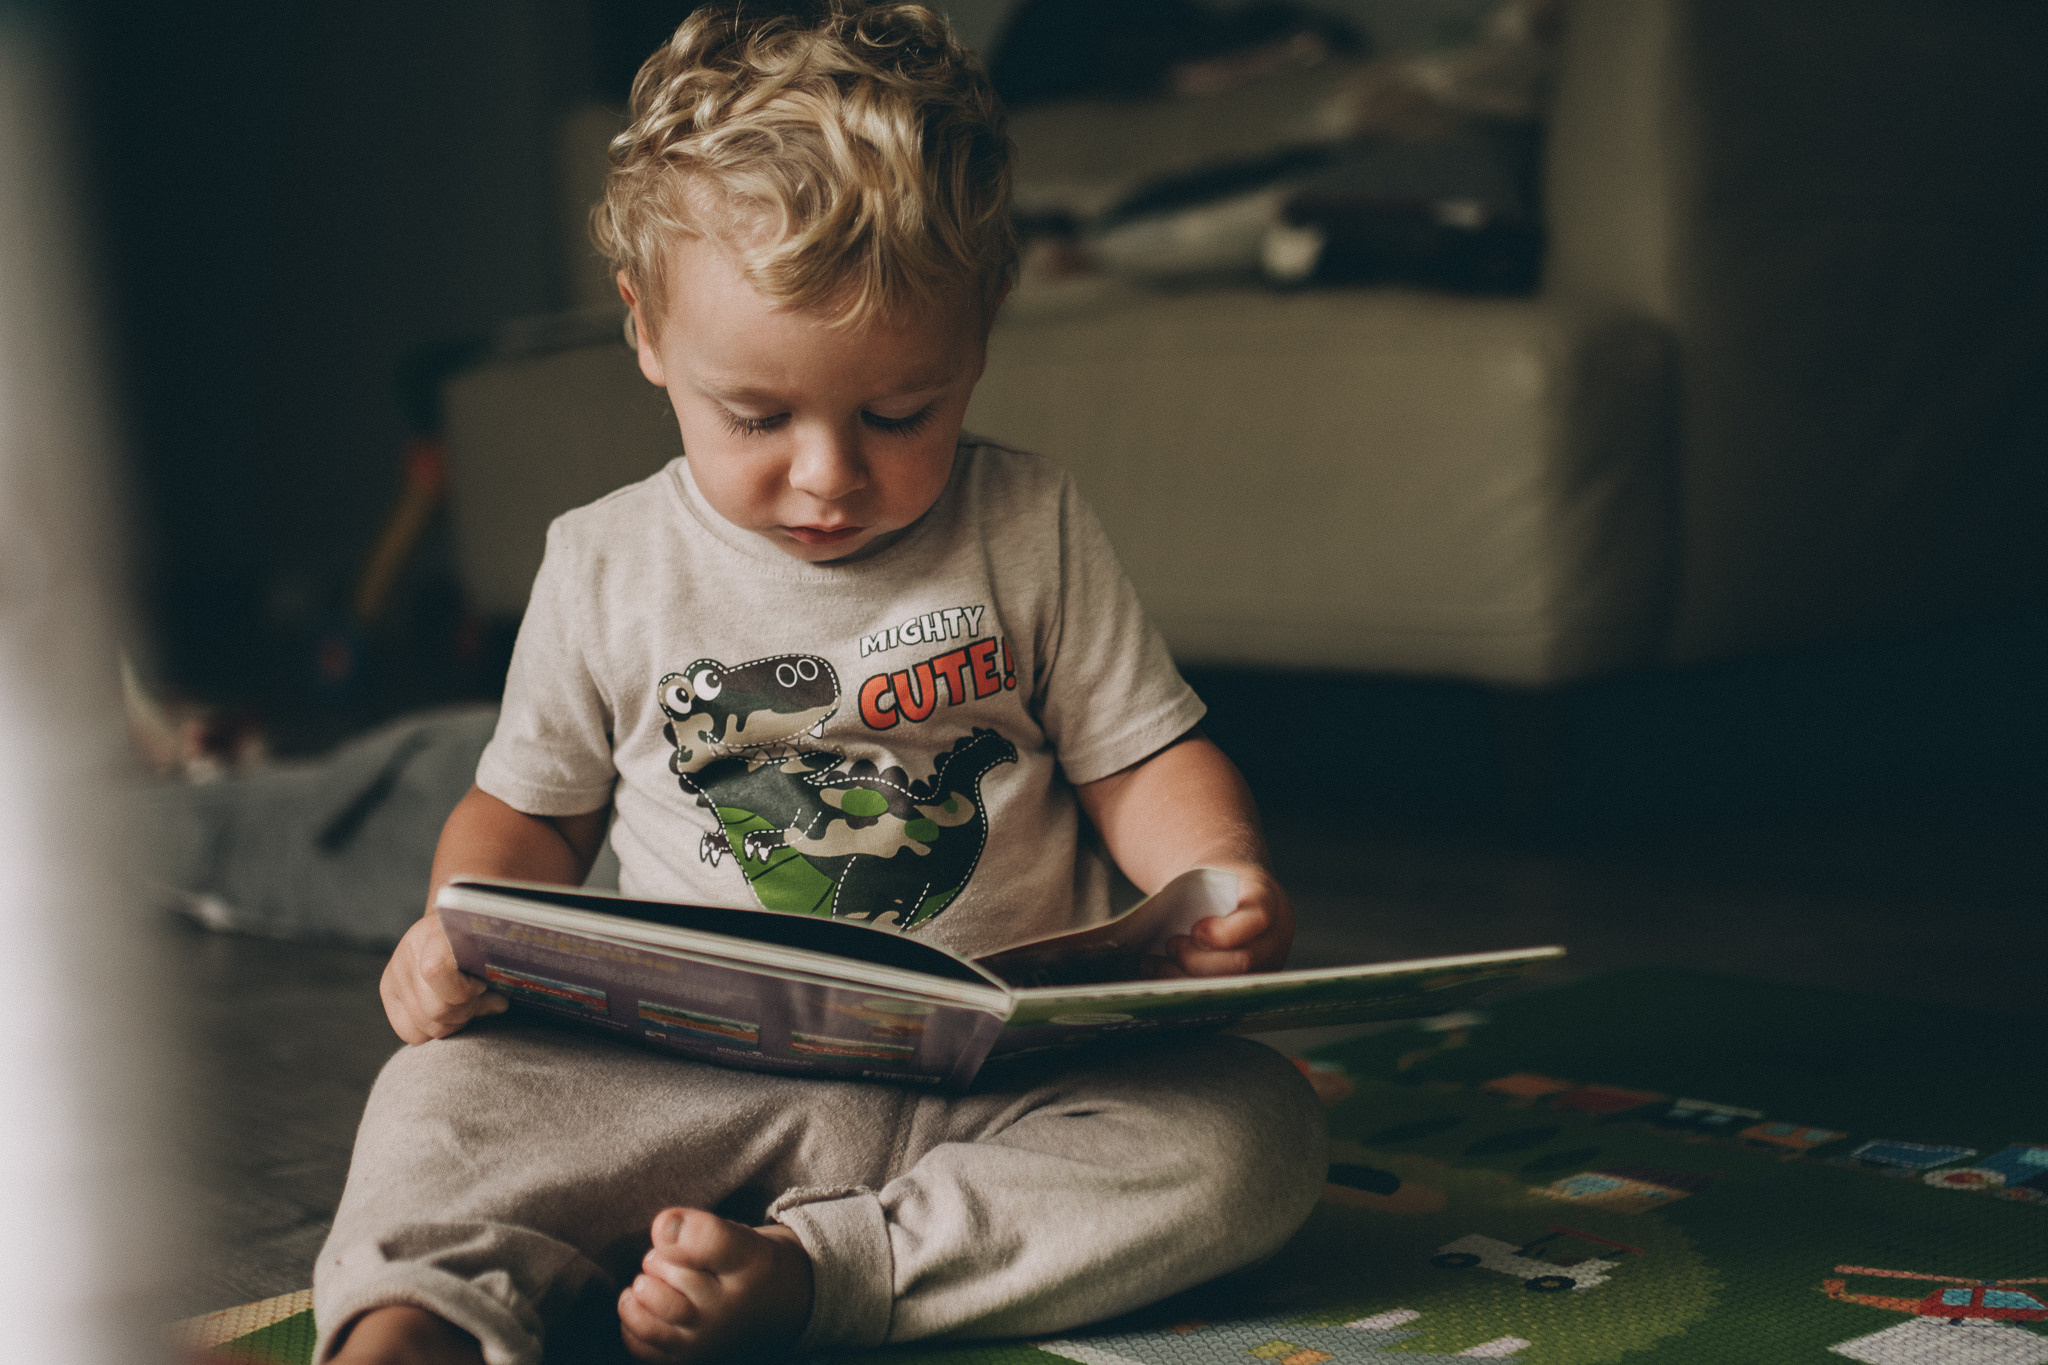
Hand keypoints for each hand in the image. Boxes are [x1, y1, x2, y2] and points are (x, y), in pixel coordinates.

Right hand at [380, 911, 507, 1044]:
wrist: (449, 924)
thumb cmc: (477, 936)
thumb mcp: (489, 944)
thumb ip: (492, 970)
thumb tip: (499, 1004)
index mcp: (434, 934)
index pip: (436, 972)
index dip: (465, 990)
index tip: (484, 986)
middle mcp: (408, 954)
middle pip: (436, 1010)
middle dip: (468, 1012)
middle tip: (489, 1002)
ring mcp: (395, 974)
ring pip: (427, 1026)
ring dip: (455, 1022)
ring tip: (471, 1005)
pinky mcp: (388, 991)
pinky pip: (411, 1033)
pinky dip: (436, 1029)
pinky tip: (452, 1013)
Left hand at [1144, 863, 1294, 977]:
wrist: (1235, 890)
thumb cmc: (1214, 881)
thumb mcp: (1209, 875)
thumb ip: (1196, 894)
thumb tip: (1159, 925)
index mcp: (1267, 899)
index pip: (1257, 918)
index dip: (1224, 932)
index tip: (1195, 930)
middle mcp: (1275, 936)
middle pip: (1242, 961)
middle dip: (1197, 959)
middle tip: (1170, 945)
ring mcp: (1267, 964)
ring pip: (1230, 984)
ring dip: (1186, 977)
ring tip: (1152, 964)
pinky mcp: (1250, 982)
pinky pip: (1220, 993)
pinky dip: (1187, 986)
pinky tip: (1160, 975)